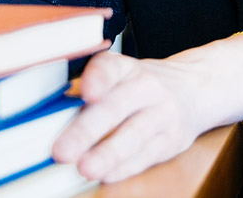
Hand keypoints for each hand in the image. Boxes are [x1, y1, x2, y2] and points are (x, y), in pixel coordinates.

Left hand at [51, 53, 209, 182]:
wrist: (196, 89)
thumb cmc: (141, 87)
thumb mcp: (120, 77)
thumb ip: (90, 93)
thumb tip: (47, 118)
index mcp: (126, 68)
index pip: (110, 68)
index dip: (98, 79)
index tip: (86, 93)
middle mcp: (146, 87)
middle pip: (117, 107)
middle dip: (87, 130)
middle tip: (61, 150)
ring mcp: (162, 114)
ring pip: (134, 135)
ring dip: (108, 154)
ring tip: (85, 168)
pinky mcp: (172, 140)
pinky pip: (146, 156)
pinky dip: (125, 167)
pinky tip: (106, 175)